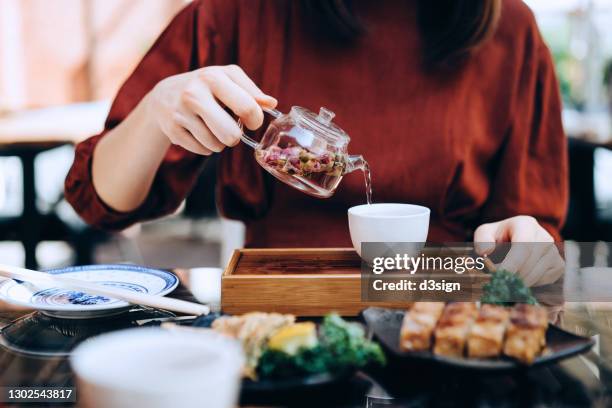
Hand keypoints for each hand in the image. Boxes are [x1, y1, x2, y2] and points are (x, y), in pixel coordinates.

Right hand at [147, 65, 276, 154]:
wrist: (164, 95)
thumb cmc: (206, 87)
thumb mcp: (227, 79)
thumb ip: (252, 92)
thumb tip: (272, 104)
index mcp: (213, 77)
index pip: (247, 108)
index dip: (255, 120)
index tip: (251, 120)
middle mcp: (194, 93)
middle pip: (231, 135)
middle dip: (236, 137)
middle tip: (232, 128)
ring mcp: (181, 113)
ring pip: (217, 146)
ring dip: (219, 141)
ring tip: (211, 127)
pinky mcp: (172, 130)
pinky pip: (203, 151)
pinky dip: (206, 146)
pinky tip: (199, 132)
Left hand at [474, 216, 563, 286]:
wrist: (515, 241)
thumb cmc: (497, 237)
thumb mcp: (485, 233)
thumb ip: (481, 239)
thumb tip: (486, 251)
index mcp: (526, 224)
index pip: (523, 246)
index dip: (512, 263)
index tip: (499, 276)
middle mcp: (544, 236)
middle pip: (529, 264)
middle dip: (511, 276)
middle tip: (496, 281)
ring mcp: (554, 251)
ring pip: (536, 275)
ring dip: (518, 282)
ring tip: (505, 279)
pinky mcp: (559, 265)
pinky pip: (543, 281)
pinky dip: (529, 284)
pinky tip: (520, 277)